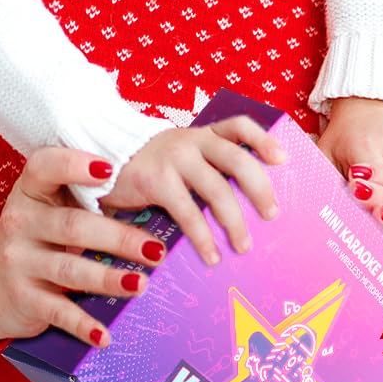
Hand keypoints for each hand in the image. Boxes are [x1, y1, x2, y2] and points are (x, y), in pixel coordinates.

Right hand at [0, 147, 172, 348]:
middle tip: (155, 250)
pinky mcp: (22, 298)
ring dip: (108, 278)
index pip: (44, 167)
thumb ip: (81, 200)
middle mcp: (20, 222)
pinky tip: (105, 336)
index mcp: (29, 192)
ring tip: (140, 285)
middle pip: (73, 225)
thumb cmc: (33, 239)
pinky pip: (56, 311)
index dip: (75, 165)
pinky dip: (82, 325)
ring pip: (69, 269)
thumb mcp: (45, 211)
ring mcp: (18, 261)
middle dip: (118, 238)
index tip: (109, 169)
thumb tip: (150, 199)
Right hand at [97, 115, 286, 267]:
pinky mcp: (155, 179)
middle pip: (236, 159)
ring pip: (217, 188)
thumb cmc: (147, 166)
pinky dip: (203, 236)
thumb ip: (205, 171)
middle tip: (271, 215)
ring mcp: (173, 158)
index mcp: (201, 134)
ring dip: (235, 221)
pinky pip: (188, 210)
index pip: (238, 126)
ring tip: (243, 246)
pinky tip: (211, 255)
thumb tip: (242, 207)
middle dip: (259, 188)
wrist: (99, 158)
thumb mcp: (179, 158)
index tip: (283, 159)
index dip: (263, 140)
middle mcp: (191, 141)